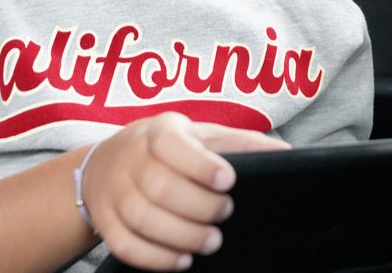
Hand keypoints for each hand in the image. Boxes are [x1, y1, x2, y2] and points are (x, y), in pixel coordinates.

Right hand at [81, 112, 289, 270]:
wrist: (106, 162)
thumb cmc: (169, 148)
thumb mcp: (201, 134)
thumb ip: (241, 143)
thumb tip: (286, 155)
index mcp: (158, 132)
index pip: (173, 145)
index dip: (201, 165)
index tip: (229, 181)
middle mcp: (131, 159)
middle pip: (160, 187)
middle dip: (198, 206)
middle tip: (225, 214)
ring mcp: (114, 191)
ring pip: (142, 218)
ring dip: (181, 236)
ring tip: (211, 242)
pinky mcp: (105, 221)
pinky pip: (125, 244)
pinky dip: (155, 258)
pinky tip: (182, 260)